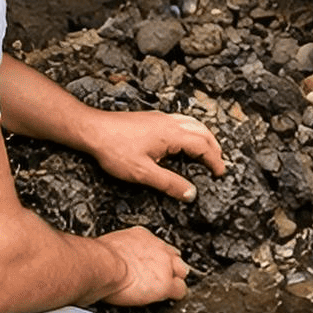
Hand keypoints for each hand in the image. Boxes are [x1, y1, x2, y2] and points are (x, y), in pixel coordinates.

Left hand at [88, 110, 226, 201]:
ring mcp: (160, 118)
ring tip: (207, 151)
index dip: (214, 160)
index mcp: (172, 134)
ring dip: (204, 137)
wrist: (92, 129)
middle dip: (214, 147)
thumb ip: (169, 183)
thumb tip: (191, 194)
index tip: (220, 173)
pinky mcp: (151, 118)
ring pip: (192, 123)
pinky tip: (183, 140)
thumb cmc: (114, 149)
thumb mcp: (143, 173)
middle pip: (202, 131)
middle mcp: (169, 122)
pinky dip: (191, 131)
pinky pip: (180, 121)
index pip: (203, 145)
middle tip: (218, 164)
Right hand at [97, 226, 189, 305]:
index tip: (151, 264)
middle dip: (170, 265)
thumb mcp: (110, 246)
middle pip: (174, 256)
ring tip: (167, 288)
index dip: (156, 257)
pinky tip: (168, 298)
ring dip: (175, 279)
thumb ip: (118, 251)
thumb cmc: (98, 258)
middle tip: (160, 276)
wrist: (103, 265)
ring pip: (182, 271)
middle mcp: (157, 247)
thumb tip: (111, 258)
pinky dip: (175, 295)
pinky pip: (180, 290)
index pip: (158, 245)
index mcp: (142, 236)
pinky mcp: (166, 284)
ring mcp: (165, 265)